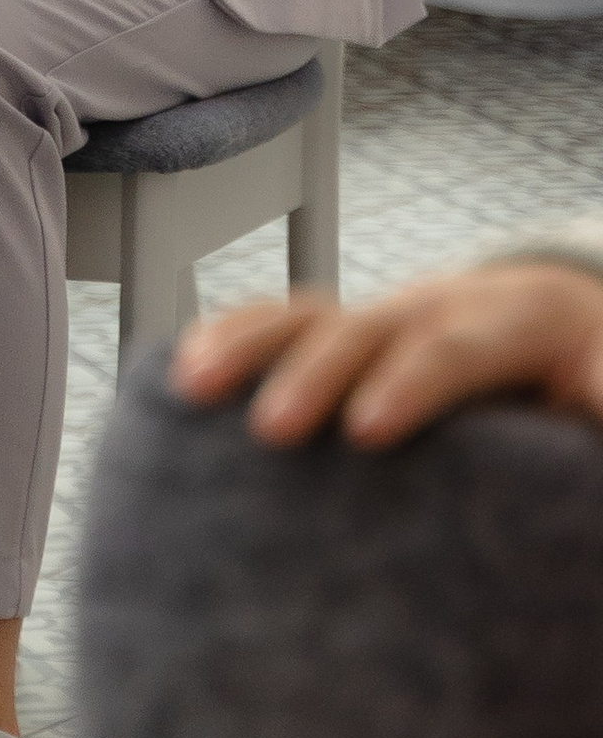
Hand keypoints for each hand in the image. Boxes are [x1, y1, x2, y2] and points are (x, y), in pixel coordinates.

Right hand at [172, 257, 602, 448]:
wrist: (574, 337)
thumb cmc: (595, 381)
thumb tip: (595, 401)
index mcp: (514, 322)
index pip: (453, 347)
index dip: (409, 383)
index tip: (365, 431)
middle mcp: (435, 305)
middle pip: (364, 327)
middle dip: (312, 374)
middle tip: (271, 431)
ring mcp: (381, 317)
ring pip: (304, 312)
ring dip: (244, 346)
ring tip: (190, 387)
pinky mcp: (344, 341)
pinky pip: (276, 326)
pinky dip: (226, 340)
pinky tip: (176, 372)